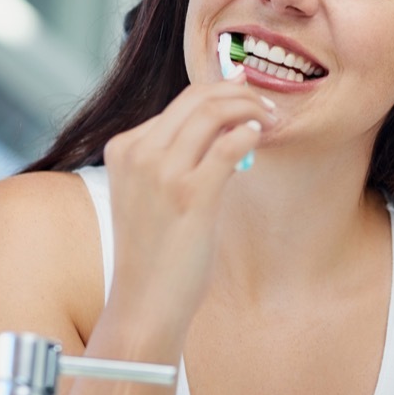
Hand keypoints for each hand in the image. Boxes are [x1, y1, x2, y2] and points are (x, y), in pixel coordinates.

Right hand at [101, 73, 275, 340]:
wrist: (144, 302)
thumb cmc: (155, 252)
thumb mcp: (151, 193)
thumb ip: (179, 157)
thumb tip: (229, 123)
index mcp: (124, 148)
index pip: (179, 102)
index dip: (220, 94)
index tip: (247, 101)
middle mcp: (138, 153)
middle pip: (197, 97)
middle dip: (239, 92)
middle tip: (267, 107)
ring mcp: (161, 172)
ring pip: (213, 111)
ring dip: (250, 107)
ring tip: (269, 120)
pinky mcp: (190, 194)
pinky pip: (229, 145)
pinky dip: (249, 134)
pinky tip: (259, 139)